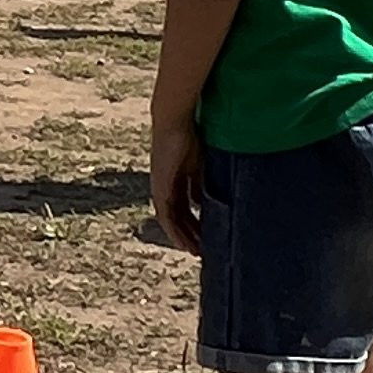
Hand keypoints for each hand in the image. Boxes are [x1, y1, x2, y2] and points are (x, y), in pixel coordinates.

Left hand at [148, 111, 206, 254]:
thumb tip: (212, 200)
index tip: (209, 232)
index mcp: (178, 174)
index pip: (186, 203)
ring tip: (196, 251)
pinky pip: (166, 216)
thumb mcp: (204, 162)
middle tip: (203, 249)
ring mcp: (161, 186)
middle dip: (191, 231)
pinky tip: (185, 244)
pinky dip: (175, 231)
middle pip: (178, 213)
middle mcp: (166, 183)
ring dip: (183, 236)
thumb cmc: (193, 133)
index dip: (197, 219)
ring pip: (171, 219)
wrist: (175, 121)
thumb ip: (206, 179)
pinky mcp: (160, 188)